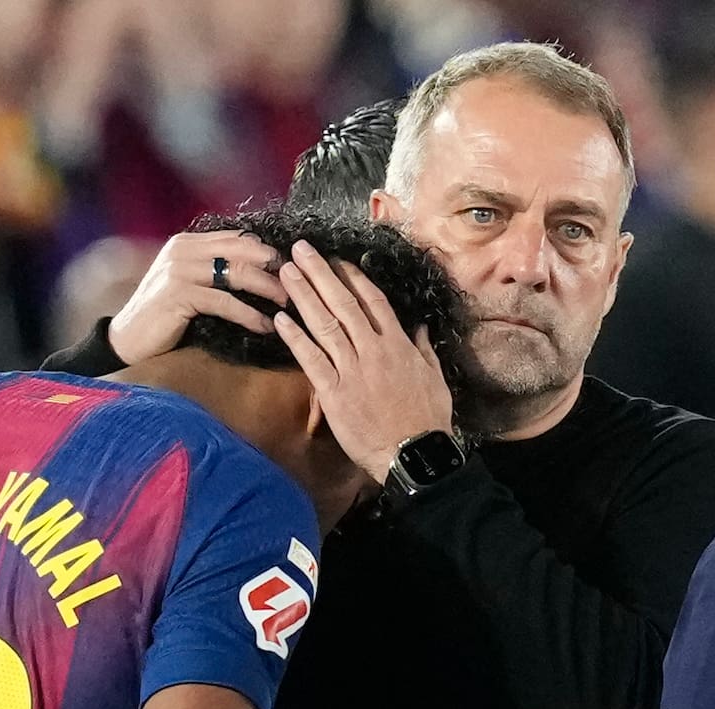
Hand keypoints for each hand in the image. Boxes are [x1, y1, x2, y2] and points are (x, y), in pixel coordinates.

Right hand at [108, 231, 286, 363]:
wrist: (127, 340)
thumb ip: (212, 270)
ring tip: (288, 304)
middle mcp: (183, 250)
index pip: (237, 238)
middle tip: (297, 285)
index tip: (291, 268)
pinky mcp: (179, 295)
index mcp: (187, 243)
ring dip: (267, 289)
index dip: (266, 251)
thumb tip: (255, 271)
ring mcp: (179, 270)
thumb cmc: (163, 316)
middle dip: (273, 267)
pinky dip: (249, 315)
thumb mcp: (188, 285)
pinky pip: (225, 302)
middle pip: (242, 251)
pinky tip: (265, 326)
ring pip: (237, 273)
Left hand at [273, 240, 452, 483]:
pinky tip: (280, 319)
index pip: (372, 301)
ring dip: (303, 295)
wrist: (413, 452)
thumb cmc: (428, 418)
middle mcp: (373, 349)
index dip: (352, 277)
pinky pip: (311, 360)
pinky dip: (295, 338)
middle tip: (299, 250)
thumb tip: (419, 327)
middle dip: (319, 273)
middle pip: (342, 303)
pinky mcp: (334, 392)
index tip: (336, 259)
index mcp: (398, 344)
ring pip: (324, 324)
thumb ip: (424, 348)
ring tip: (285, 272)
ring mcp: (352, 369)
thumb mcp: (435, 377)